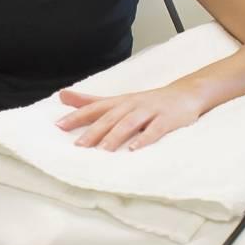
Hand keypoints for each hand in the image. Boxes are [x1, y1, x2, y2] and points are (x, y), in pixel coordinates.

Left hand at [55, 83, 206, 150]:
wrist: (185, 93)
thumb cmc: (147, 101)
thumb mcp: (118, 100)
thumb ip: (90, 101)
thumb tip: (61, 95)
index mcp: (119, 101)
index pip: (95, 108)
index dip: (77, 116)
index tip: (59, 126)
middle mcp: (132, 104)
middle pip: (110, 117)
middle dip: (93, 131)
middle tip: (78, 146)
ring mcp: (150, 111)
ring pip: (129, 123)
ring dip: (115, 136)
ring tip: (102, 151)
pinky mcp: (167, 119)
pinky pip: (155, 130)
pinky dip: (145, 138)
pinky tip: (135, 149)